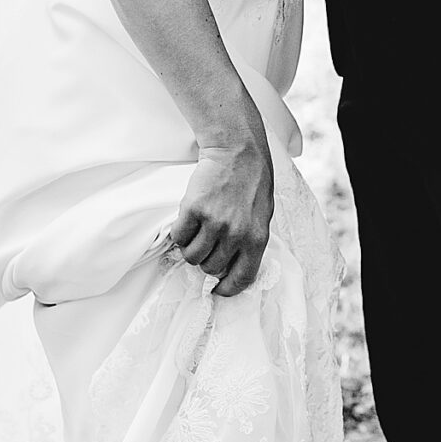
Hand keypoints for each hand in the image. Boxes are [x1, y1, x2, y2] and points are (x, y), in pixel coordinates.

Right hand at [166, 123, 273, 296]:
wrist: (237, 151)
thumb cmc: (252, 183)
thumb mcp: (262, 216)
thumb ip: (249, 241)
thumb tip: (231, 265)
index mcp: (257, 239)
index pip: (242, 278)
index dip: (227, 289)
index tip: (217, 290)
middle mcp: (236, 235)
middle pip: (210, 268)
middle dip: (206, 260)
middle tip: (207, 244)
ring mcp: (214, 223)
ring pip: (192, 256)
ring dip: (191, 248)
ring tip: (197, 231)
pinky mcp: (194, 209)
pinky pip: (179, 236)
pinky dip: (180, 232)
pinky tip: (188, 219)